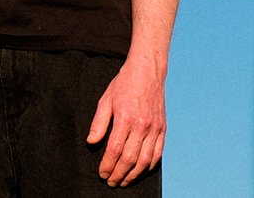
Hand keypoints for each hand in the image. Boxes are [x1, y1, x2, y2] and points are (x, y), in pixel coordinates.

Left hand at [87, 57, 165, 186]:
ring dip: (134, 175)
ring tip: (124, 181)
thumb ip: (98, 123)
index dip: (107, 165)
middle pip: (130, 159)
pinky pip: (158, 153)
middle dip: (119, 174)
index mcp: (125, 118)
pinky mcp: (163, 129)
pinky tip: (140, 171)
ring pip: (145, 160)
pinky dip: (149, 166)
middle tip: (111, 182)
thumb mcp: (105, 100)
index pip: (115, 149)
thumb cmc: (124, 84)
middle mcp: (142, 125)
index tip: (102, 173)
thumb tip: (91, 142)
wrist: (147, 71)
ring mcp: (154, 128)